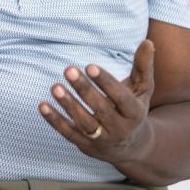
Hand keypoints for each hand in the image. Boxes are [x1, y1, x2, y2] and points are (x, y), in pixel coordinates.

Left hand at [38, 39, 155, 165]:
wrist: (132, 147)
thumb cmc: (134, 108)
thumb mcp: (143, 89)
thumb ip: (143, 66)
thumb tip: (147, 41)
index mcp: (134, 113)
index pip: (121, 98)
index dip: (106, 82)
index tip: (90, 66)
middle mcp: (120, 128)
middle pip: (101, 109)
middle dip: (84, 90)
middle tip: (69, 70)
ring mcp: (102, 139)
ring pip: (84, 123)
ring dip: (68, 105)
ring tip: (55, 87)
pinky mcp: (85, 145)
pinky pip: (68, 133)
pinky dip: (55, 121)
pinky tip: (43, 105)